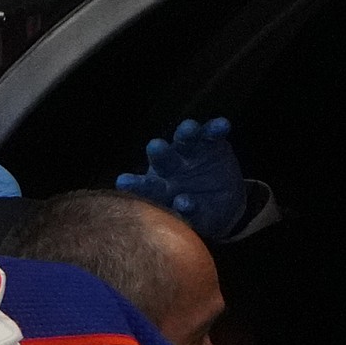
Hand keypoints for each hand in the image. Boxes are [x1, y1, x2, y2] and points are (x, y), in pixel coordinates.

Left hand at [116, 117, 248, 242]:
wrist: (223, 205)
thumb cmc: (201, 213)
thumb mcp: (196, 219)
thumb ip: (189, 213)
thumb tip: (182, 204)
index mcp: (159, 188)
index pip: (144, 187)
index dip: (134, 184)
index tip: (123, 182)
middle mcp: (170, 166)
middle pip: (162, 158)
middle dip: (159, 152)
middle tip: (155, 147)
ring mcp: (190, 152)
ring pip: (185, 138)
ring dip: (186, 132)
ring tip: (189, 129)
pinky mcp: (211, 143)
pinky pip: (212, 133)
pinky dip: (216, 128)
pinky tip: (222, 125)